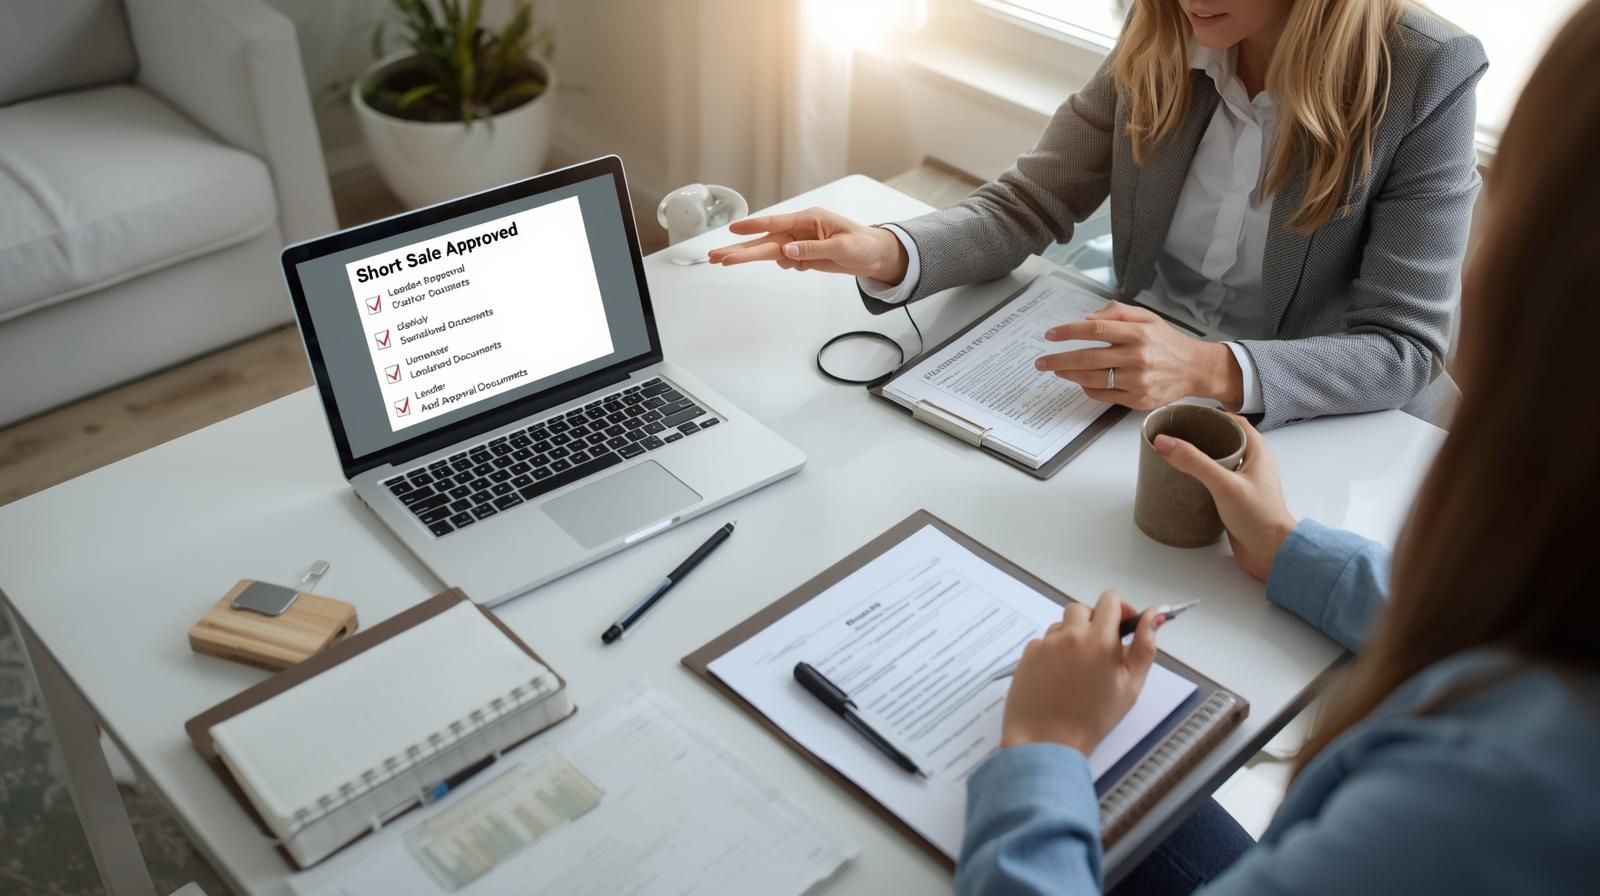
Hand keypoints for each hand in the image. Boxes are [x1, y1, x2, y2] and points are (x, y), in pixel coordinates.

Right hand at [706, 208, 908, 281]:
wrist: (877, 256)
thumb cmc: (864, 245)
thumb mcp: (842, 248)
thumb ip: (813, 250)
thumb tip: (787, 251)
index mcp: (809, 220)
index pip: (775, 224)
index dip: (753, 228)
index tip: (733, 231)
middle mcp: (800, 230)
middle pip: (764, 241)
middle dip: (739, 249)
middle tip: (716, 256)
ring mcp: (800, 243)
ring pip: (769, 252)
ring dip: (749, 258)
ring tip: (723, 261)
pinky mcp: (803, 255)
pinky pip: (786, 261)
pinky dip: (786, 265)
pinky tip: (798, 265)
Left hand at [1000, 592, 1158, 754]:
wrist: (1048, 740)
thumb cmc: (1094, 717)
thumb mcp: (1131, 685)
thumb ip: (1145, 646)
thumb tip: (1155, 615)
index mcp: (1099, 639)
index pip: (1110, 599)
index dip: (1119, 610)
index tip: (1122, 628)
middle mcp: (1070, 634)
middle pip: (1083, 609)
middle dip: (1094, 623)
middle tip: (1100, 652)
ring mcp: (1045, 643)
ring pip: (1062, 626)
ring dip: (1073, 638)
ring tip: (1078, 670)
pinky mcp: (1027, 654)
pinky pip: (1044, 642)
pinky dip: (1053, 652)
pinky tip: (1058, 678)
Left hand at [1032, 303, 1244, 409]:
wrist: (1195, 369)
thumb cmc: (1166, 342)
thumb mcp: (1147, 317)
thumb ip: (1118, 313)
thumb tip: (1087, 318)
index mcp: (1139, 333)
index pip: (1095, 330)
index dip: (1068, 332)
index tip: (1050, 335)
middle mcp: (1137, 357)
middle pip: (1088, 358)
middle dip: (1059, 359)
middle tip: (1041, 361)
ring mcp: (1138, 381)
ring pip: (1092, 379)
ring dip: (1069, 375)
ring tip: (1056, 370)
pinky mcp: (1138, 399)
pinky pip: (1103, 395)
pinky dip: (1087, 388)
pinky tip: (1080, 381)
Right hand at [1154, 417, 1296, 580]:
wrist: (1273, 553)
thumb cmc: (1258, 516)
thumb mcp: (1224, 484)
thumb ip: (1195, 462)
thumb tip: (1164, 442)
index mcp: (1258, 451)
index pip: (1235, 422)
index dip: (1213, 416)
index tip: (1187, 416)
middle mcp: (1254, 464)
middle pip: (1227, 439)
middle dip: (1203, 435)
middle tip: (1177, 435)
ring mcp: (1246, 483)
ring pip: (1222, 461)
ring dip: (1202, 457)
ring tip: (1176, 456)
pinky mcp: (1238, 500)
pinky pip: (1218, 480)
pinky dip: (1203, 477)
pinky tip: (1186, 482)